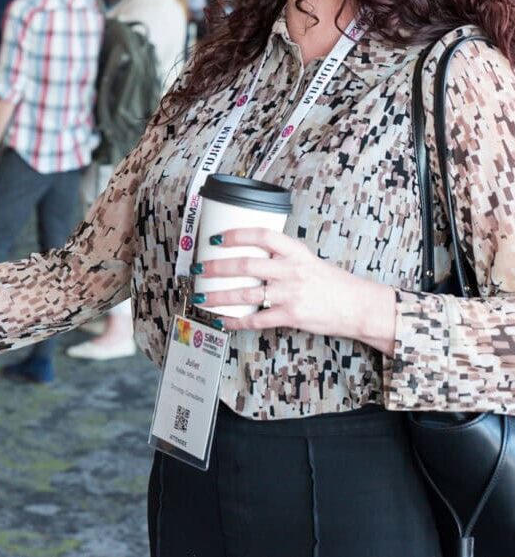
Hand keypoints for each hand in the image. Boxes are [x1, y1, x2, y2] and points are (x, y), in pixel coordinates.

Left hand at [195, 228, 396, 354]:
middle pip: (246, 265)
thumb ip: (281, 255)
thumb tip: (247, 251)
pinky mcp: (292, 316)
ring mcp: (291, 294)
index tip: (216, 237)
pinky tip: (223, 321)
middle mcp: (291, 270)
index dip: (237, 234)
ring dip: (219, 296)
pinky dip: (237, 321)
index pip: (262, 235)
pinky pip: (258, 320)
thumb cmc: (329, 282)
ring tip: (201, 296)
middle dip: (217, 267)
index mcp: (295, 252)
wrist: (357, 306)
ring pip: (246, 295)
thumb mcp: (307, 259)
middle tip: (199, 268)